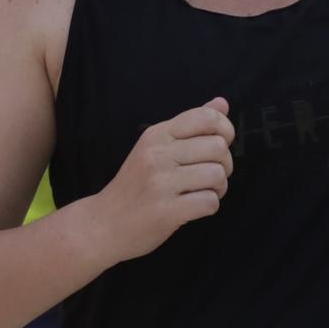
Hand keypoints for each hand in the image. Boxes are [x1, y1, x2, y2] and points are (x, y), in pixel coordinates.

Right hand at [92, 98, 233, 260]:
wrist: (103, 224)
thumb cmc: (135, 186)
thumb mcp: (155, 148)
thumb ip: (189, 126)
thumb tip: (221, 103)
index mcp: (155, 135)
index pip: (206, 117)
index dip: (225, 130)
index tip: (216, 146)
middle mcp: (156, 155)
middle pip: (218, 147)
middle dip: (224, 164)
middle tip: (207, 176)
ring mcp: (160, 183)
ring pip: (218, 175)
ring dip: (218, 188)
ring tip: (199, 192)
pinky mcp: (166, 210)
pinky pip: (210, 202)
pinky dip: (208, 207)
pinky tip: (192, 207)